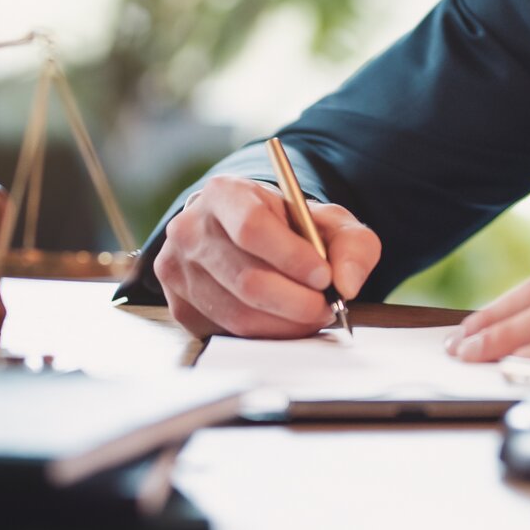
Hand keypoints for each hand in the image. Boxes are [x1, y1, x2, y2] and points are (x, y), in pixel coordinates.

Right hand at [154, 174, 380, 337]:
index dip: (291, 257)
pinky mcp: (179, 306)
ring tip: (311, 314)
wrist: (245, 237)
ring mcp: (178, 270)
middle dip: (297, 301)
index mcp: (224, 194)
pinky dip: (265, 335)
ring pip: (238, 313)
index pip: (252, 228)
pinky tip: (284, 321)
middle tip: (327, 306)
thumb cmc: (288, 228)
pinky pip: (228, 332)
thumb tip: (347, 284)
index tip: (324, 277)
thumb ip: (352, 245)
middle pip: (246, 279)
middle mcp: (190, 229)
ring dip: (285, 323)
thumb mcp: (328, 221)